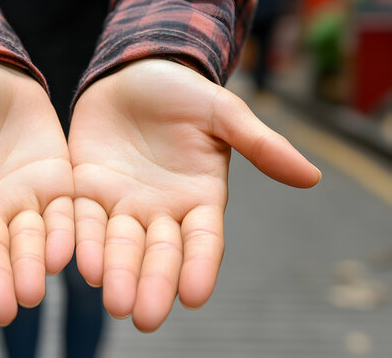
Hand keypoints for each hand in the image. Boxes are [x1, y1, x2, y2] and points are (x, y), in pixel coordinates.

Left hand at [69, 59, 320, 331]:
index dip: (200, 266)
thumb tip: (313, 176)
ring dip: (115, 272)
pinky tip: (79, 264)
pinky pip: (83, 219)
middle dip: (152, 284)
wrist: (130, 73)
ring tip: (111, 300)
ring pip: (118, 244)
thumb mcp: (222, 112)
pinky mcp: (86, 191)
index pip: (202, 240)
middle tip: (144, 317)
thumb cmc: (182, 91)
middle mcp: (159, 210)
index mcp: (198, 198)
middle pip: (157, 253)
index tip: (195, 295)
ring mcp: (121, 203)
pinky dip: (81, 242)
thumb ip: (259, 144)